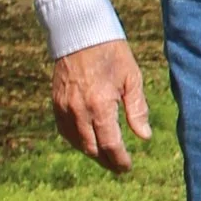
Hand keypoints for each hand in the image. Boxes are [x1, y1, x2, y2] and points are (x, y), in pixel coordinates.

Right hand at [51, 39, 151, 175]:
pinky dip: (78, 141)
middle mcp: (79, 111)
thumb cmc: (111, 53)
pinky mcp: (56, 104)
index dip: (120, 160)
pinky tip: (89, 141)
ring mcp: (65, 108)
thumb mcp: (132, 78)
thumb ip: (138, 109)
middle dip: (107, 161)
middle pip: (93, 149)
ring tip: (107, 156)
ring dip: (93, 152)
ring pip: (78, 143)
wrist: (79, 33)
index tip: (128, 167)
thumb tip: (144, 136)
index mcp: (100, 105)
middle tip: (119, 166)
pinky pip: (66, 132)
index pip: (110, 145)